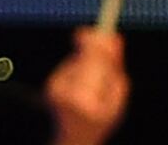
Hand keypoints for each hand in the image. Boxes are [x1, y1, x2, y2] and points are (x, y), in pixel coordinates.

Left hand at [46, 27, 127, 144]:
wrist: (75, 138)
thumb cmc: (101, 120)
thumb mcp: (116, 102)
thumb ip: (115, 71)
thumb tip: (115, 40)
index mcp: (86, 102)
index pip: (95, 67)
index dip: (99, 48)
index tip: (105, 32)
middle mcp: (67, 94)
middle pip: (84, 60)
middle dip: (94, 47)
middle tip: (105, 34)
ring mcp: (56, 90)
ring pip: (76, 63)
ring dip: (87, 62)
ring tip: (95, 81)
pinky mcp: (51, 86)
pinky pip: (69, 68)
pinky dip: (78, 70)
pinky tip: (82, 83)